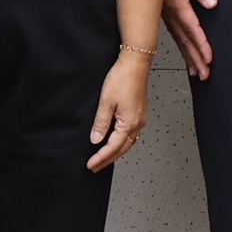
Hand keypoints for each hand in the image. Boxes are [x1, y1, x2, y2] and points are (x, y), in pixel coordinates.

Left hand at [87, 52, 152, 172]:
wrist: (135, 64)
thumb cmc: (123, 78)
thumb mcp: (106, 102)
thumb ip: (101, 123)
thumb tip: (96, 139)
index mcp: (129, 123)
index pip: (112, 147)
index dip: (100, 158)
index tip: (91, 164)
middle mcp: (138, 124)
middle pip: (122, 149)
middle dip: (108, 159)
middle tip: (96, 167)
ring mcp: (140, 119)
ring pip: (128, 143)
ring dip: (116, 152)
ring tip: (104, 158)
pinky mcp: (140, 113)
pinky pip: (131, 135)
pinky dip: (122, 143)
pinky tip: (116, 141)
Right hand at [163, 0, 217, 78]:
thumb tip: (212, 3)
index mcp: (177, 2)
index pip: (192, 29)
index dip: (201, 46)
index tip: (209, 60)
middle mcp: (169, 11)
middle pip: (184, 40)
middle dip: (195, 58)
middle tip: (204, 75)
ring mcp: (162, 12)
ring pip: (177, 39)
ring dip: (187, 55)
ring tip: (196, 71)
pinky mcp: (160, 10)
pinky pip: (171, 32)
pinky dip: (179, 44)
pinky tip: (183, 49)